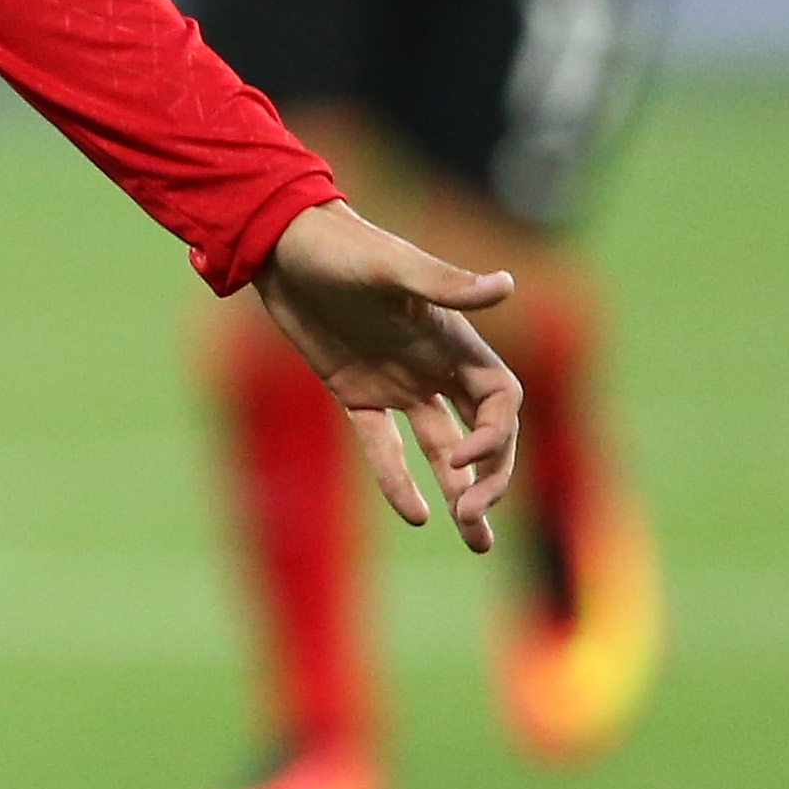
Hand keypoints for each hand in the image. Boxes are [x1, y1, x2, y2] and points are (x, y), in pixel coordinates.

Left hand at [254, 198, 523, 552]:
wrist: (280, 245)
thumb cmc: (341, 245)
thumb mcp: (391, 267)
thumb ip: (445, 286)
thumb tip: (507, 286)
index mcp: (453, 340)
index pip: (501, 401)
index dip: (496, 438)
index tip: (465, 463)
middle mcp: (433, 366)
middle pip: (484, 433)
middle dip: (488, 479)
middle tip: (474, 522)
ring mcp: (396, 382)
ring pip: (442, 448)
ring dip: (459, 492)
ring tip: (476, 542)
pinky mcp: (355, 394)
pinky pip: (383, 446)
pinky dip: (397, 480)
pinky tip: (413, 515)